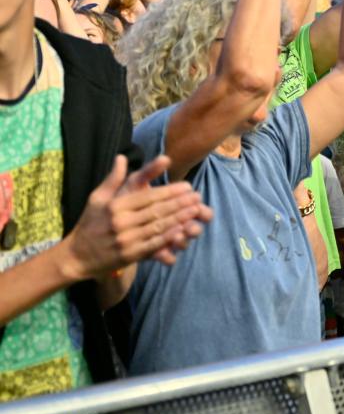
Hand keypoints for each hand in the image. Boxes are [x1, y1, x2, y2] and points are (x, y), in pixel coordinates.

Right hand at [61, 155, 212, 279]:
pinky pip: (153, 245)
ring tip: (196, 211)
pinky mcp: (129, 255)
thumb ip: (113, 179)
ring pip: (158, 226)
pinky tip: (182, 231)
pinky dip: (169, 237)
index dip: (170, 191)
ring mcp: (126, 239)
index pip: (148, 196)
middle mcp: (121, 221)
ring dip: (180, 218)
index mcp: (115, 205)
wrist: (76, 257)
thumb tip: (122, 157)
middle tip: (198, 196)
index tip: (187, 186)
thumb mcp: (97, 198)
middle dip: (180, 203)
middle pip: (157, 210)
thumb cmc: (89, 224)